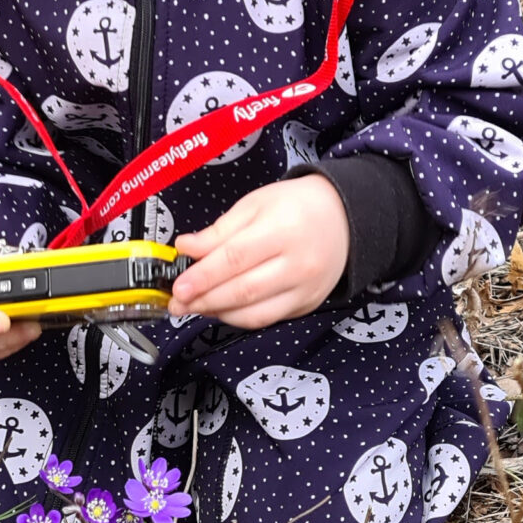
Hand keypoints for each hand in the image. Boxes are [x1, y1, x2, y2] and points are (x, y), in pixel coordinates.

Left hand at [171, 177, 349, 328]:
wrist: (345, 218)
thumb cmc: (296, 205)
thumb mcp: (256, 204)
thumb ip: (219, 230)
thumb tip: (186, 248)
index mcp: (283, 230)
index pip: (236, 258)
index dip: (203, 276)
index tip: (178, 286)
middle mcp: (298, 264)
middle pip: (244, 291)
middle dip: (204, 300)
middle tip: (177, 303)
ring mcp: (305, 289)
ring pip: (255, 313)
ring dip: (218, 314)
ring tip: (194, 306)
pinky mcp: (307, 305)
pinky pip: (268, 319)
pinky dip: (239, 318)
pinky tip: (220, 309)